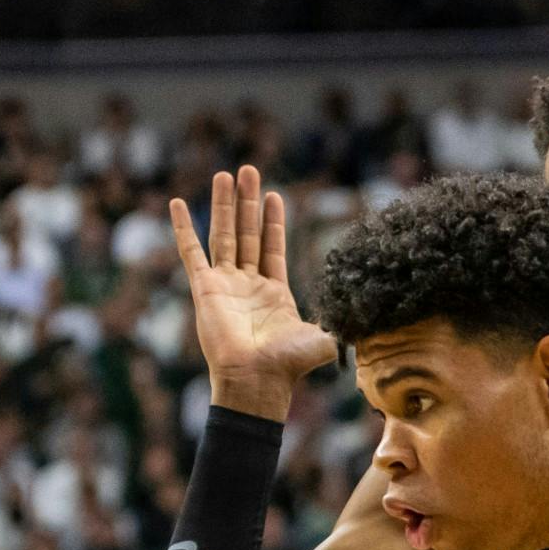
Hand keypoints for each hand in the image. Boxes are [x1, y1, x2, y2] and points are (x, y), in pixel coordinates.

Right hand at [171, 165, 337, 420]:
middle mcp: (248, 285)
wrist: (258, 379)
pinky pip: (191, 252)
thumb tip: (370, 314)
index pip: (272, 247)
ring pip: (224, 235)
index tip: (274, 195)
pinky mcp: (204, 288)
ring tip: (226, 174)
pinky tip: (178, 203)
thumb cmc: (290, 364)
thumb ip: (344, 322)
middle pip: (247, 233)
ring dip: (224, 205)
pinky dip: (184, 228)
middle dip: (248, 202)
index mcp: (275, 294)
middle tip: (249, 170)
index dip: (273, 221)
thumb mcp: (327, 338)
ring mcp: (225, 285)